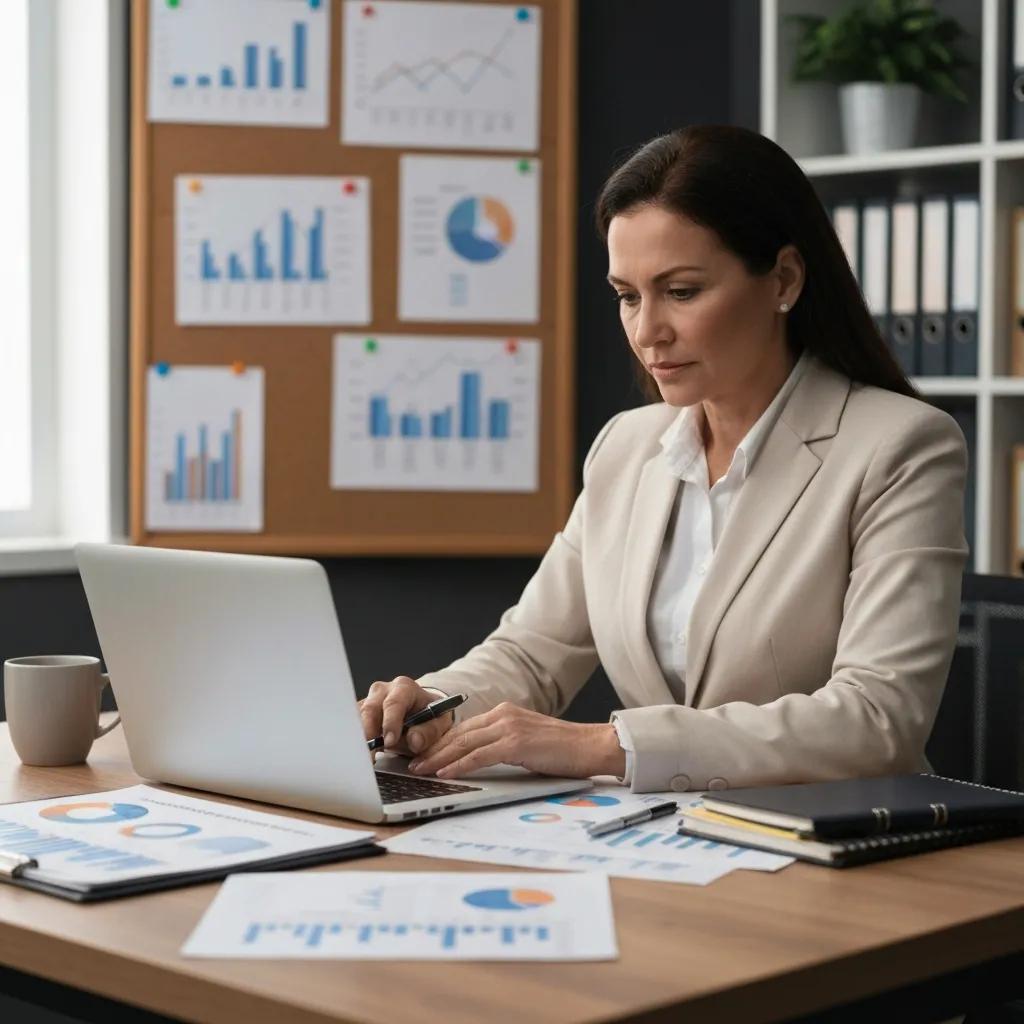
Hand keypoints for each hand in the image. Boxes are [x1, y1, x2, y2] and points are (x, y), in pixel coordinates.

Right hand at [358, 676, 454, 755]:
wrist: (420, 712)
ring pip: (356, 719)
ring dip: (358, 739)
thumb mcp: (438, 722)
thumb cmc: (429, 716)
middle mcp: (383, 691)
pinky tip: (356, 755)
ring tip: (362, 759)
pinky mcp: (359, 713)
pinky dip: (353, 741)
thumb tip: (414, 741)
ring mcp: (368, 701)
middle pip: (369, 710)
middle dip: (368, 733)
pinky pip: (351, 726)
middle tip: (369, 756)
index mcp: (404, 688)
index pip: (394, 703)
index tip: (390, 742)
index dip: (390, 723)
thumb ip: (429, 732)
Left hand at [407, 702, 625, 779]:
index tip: (424, 754)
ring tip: (421, 771)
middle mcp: (504, 714)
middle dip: (433, 750)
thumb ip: (503, 744)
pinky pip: (479, 755)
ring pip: (464, 743)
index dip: (441, 742)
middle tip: (413, 763)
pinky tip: (446, 773)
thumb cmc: (563, 750)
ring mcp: (509, 726)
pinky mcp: (516, 742)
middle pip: (459, 734)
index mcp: (505, 712)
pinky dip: (459, 765)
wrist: (590, 746)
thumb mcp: (527, 742)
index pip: (464, 728)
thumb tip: (479, 759)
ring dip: (439, 759)